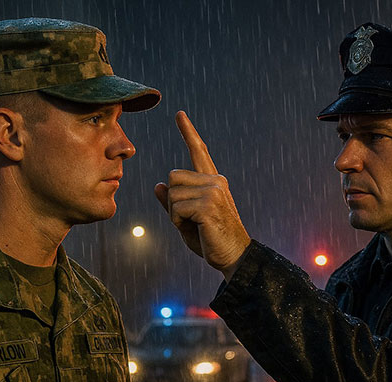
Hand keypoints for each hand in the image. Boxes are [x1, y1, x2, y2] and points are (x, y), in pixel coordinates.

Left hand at [155, 111, 251, 280]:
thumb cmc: (211, 239)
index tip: (179, 115)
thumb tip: (158, 185)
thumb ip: (173, 202)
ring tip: (195, 225)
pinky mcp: (208, 204)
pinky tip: (197, 228)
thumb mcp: (187, 220)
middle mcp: (215, 181)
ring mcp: (213, 191)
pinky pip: (176, 208)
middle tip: (189, 220)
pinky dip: (178, 222)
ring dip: (175, 214)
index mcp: (213, 181)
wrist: (233, 257)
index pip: (198, 152)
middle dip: (173, 201)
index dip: (188, 132)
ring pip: (172, 193)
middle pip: (172, 177)